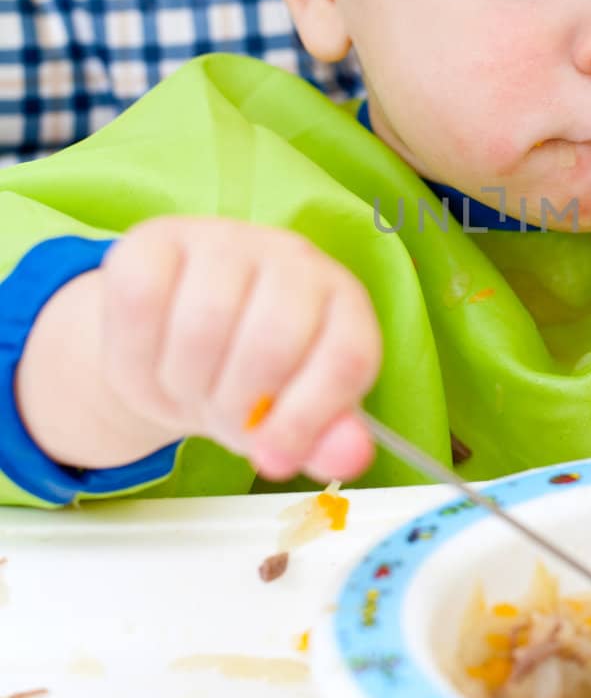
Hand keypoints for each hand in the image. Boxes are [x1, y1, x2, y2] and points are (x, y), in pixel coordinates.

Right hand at [98, 216, 382, 482]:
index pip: (345, 358)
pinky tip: (149, 362)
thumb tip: (349, 458)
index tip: (273, 458)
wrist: (180, 337)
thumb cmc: (253, 378)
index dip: (307, 420)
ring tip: (190, 392)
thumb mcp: (293, 417)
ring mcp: (225, 240)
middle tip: (225, 418)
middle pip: (271, 344)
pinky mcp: (157, 238)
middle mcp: (293, 259)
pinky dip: (134, 354)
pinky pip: (141, 297)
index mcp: (342, 303)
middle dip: (238, 406)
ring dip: (185, 384)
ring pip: (203, 322)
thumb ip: (324, 442)